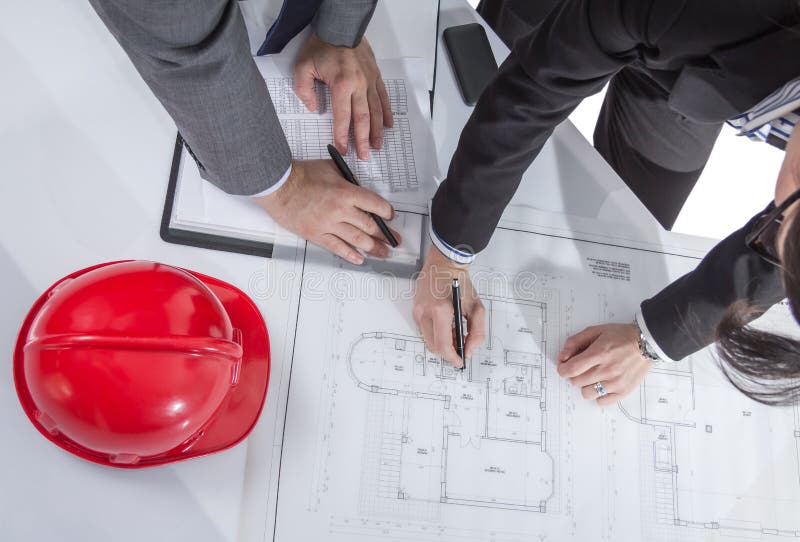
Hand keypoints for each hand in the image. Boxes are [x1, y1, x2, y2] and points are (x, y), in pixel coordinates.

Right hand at [256, 160, 399, 263]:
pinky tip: (360, 258)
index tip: (390, 217)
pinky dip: (350, 254)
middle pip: (370, 225)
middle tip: (394, 240)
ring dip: (373, 248)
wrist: (278, 186)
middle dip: (385, 234)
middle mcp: (340, 210)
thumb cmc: (300, 175)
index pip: (376, 205)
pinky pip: (337, 247)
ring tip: (383, 253)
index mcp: (346, 192)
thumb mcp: (331, 168)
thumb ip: (348, 179)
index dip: (387, 213)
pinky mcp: (317, 234)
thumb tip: (359, 187)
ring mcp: (329, 224)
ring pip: (357, 239)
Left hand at [294, 34, 392, 159]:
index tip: (342, 150)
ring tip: (377, 145)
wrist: (341, 26)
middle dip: (363, 139)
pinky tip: (388, 125)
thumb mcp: (303, 66)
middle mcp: (359, 85)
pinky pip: (384, 97)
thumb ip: (304, 90)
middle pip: (363, 118)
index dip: (342, 136)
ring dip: (377, 130)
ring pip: (376, 111)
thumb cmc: (322, 46)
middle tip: (365, 156)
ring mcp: (370, 81)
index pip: (342, 116)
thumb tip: (312, 108)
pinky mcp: (376, 76)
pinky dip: (386, 112)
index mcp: (342, 84)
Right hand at [412, 247, 485, 367]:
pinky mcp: (415, 309)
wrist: (444, 264)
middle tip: (460, 346)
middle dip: (447, 351)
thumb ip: (476, 332)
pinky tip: (445, 325)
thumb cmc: (461, 283)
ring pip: (427, 340)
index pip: (443, 345)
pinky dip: (435, 333)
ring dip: (441, 342)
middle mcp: (425, 312)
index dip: (452, 357)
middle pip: (433, 346)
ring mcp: (417, 311)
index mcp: (441, 310)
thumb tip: (469, 349)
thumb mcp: (476, 308)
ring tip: (453, 333)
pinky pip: (424, 330)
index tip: (460, 361)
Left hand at [557, 324, 653, 405]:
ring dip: (586, 385)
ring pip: (587, 393)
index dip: (562, 369)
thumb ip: (575, 342)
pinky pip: (602, 402)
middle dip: (575, 374)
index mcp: (598, 353)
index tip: (564, 367)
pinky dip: (599, 395)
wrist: (647, 344)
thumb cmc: (621, 336)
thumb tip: (562, 357)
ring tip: (594, 376)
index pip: (571, 369)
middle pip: (576, 382)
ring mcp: (615, 383)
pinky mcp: (624, 391)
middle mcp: (607, 370)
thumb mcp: (596, 331)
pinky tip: (603, 384)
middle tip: (583, 368)